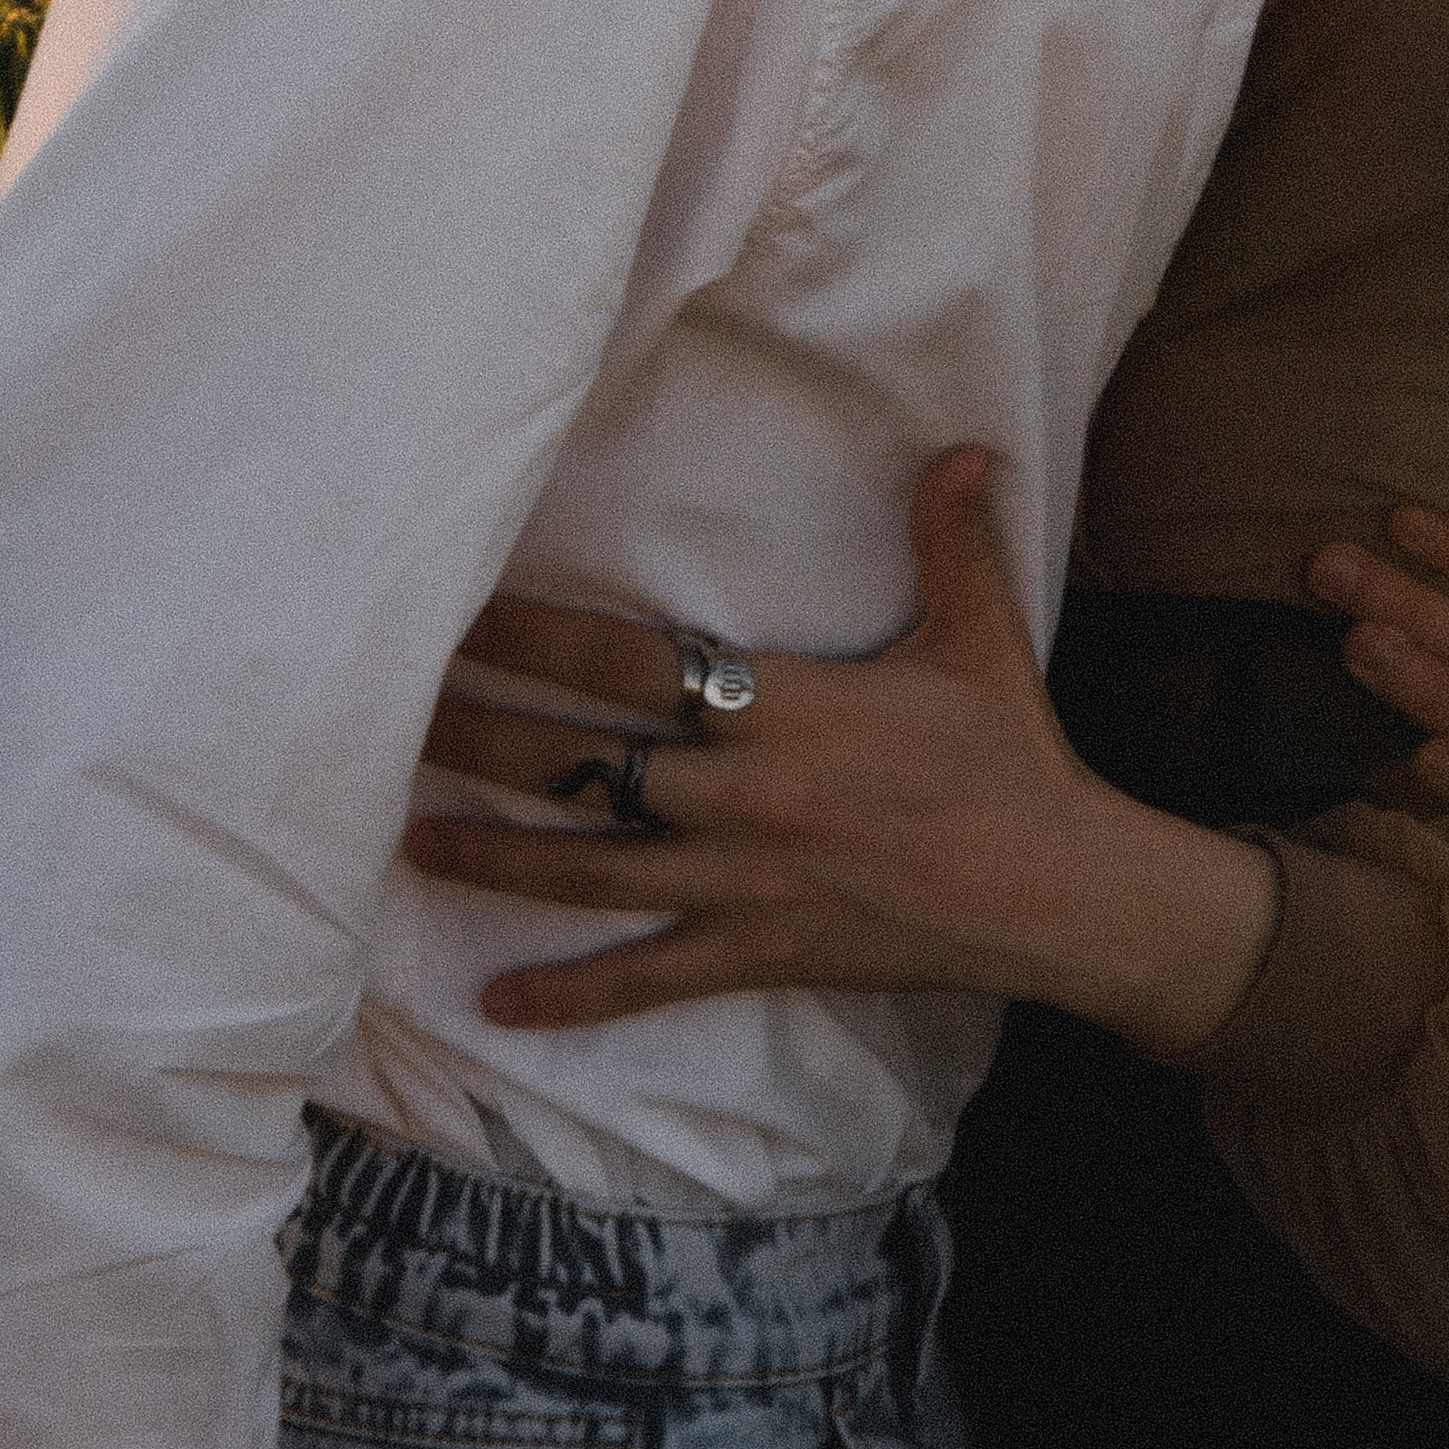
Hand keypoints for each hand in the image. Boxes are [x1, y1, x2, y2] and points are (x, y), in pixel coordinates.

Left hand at [405, 450, 1276, 1053]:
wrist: (1055, 892)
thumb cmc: (1010, 758)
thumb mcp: (983, 639)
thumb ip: (952, 540)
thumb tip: (955, 446)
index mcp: (789, 709)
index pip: (637, 666)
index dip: (543, 640)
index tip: (463, 617)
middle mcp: (747, 796)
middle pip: (588, 762)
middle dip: (485, 737)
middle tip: (392, 719)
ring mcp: (744, 882)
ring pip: (592, 868)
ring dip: (496, 853)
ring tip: (406, 837)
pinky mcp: (759, 950)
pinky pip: (647, 979)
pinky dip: (571, 996)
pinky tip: (496, 1002)